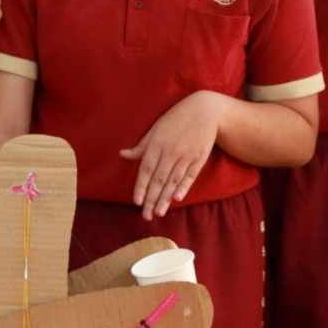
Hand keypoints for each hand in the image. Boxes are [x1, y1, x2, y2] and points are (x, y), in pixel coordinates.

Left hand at [119, 91, 226, 220]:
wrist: (205, 110)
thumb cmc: (177, 119)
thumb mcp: (156, 129)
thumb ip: (141, 146)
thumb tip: (122, 154)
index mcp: (157, 144)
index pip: (146, 169)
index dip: (141, 186)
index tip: (136, 201)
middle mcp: (170, 151)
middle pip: (159, 179)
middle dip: (152, 199)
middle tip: (146, 216)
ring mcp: (186, 155)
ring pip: (173, 180)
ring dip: (166, 198)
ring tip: (159, 212)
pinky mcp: (199, 158)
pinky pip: (190, 176)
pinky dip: (184, 187)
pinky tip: (178, 198)